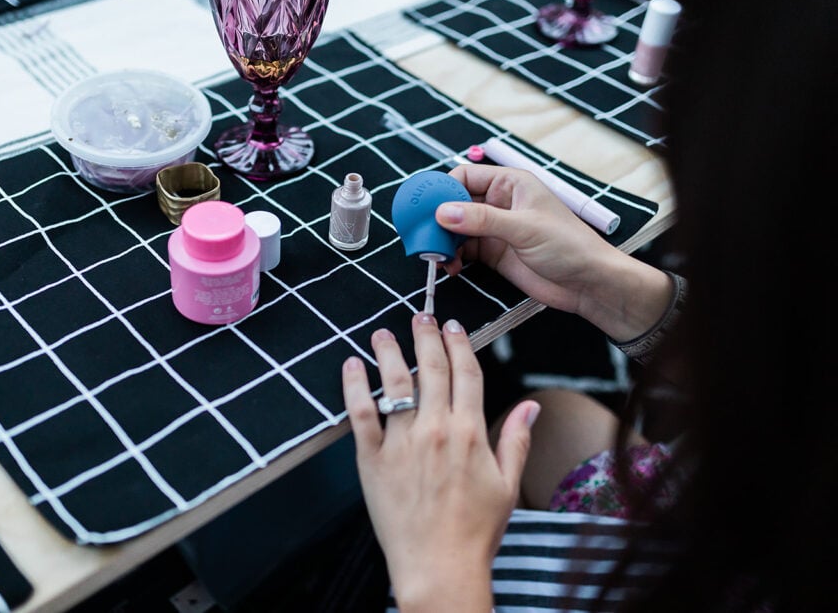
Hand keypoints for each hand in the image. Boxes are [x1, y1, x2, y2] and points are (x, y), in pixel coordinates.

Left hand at [343, 313, 538, 611]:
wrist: (440, 567)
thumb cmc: (476, 530)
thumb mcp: (508, 484)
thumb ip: (517, 439)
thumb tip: (532, 405)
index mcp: (470, 432)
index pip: (466, 373)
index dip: (459, 344)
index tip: (452, 326)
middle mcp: (436, 430)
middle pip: (430, 368)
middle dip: (425, 336)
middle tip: (419, 315)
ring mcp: (402, 443)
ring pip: (394, 383)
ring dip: (388, 352)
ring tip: (382, 332)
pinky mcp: (373, 459)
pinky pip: (360, 414)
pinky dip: (354, 387)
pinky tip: (351, 365)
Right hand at [436, 164, 672, 340]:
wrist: (588, 283)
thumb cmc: (568, 245)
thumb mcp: (523, 227)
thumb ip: (482, 220)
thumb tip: (443, 212)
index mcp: (510, 184)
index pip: (466, 176)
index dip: (444, 189)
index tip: (426, 208)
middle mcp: (499, 203)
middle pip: (456, 203)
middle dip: (438, 218)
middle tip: (423, 234)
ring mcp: (495, 229)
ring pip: (456, 228)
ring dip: (443, 241)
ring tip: (435, 255)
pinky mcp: (493, 253)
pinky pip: (463, 250)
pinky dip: (452, 257)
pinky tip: (449, 266)